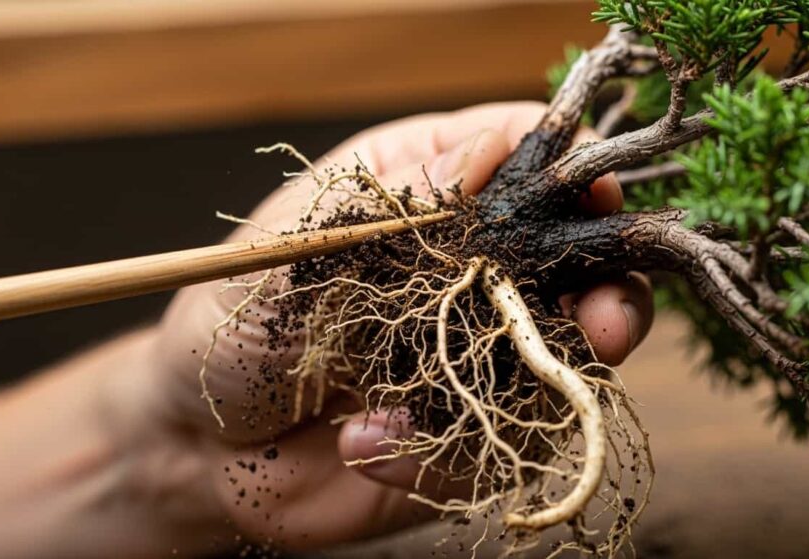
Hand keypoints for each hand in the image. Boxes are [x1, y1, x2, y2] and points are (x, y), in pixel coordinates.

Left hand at [125, 102, 655, 552]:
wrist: (200, 449)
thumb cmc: (228, 327)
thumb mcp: (294, 254)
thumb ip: (394, 208)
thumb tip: (496, 147)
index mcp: (420, 189)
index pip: (521, 157)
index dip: (570, 174)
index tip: (597, 198)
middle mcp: (462, 265)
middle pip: (575, 262)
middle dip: (605, 292)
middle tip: (608, 321)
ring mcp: (473, 348)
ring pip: (561, 357)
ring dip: (528, 387)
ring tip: (442, 404)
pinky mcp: (469, 426)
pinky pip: (502, 441)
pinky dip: (437, 449)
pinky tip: (362, 443)